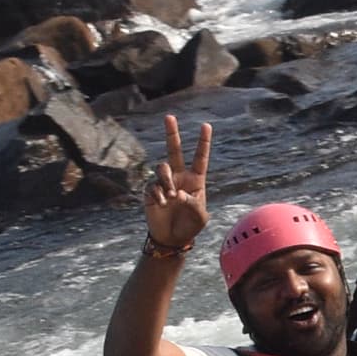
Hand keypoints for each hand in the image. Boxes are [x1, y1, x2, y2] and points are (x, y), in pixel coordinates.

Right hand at [143, 116, 211, 253]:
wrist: (172, 238)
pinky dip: (158, 194)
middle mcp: (179, 177)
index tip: (206, 125)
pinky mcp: (151, 191)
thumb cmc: (190, 226)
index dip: (203, 142)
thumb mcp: (200, 217)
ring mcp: (164, 183)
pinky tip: (163, 204)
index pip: (200, 158)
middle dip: (172, 133)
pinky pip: (152, 185)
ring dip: (167, 179)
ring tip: (172, 196)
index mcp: (195, 180)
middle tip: (169, 117)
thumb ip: (194, 204)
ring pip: (162, 167)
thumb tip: (179, 192)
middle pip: (174, 151)